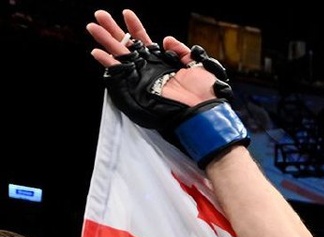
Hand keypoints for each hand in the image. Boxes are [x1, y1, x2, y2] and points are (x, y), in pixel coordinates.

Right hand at [87, 9, 219, 106]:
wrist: (202, 110)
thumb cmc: (205, 91)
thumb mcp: (197, 64)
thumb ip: (182, 50)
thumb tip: (167, 39)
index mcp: (162, 62)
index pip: (144, 41)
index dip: (135, 27)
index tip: (127, 13)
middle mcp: (148, 68)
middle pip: (126, 45)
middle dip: (113, 29)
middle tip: (100, 15)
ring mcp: (140, 76)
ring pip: (118, 55)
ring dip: (105, 40)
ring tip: (92, 26)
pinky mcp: (135, 87)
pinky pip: (118, 73)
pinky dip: (107, 62)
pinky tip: (97, 52)